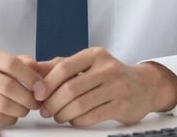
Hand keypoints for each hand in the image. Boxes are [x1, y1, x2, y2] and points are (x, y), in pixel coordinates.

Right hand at [0, 45, 42, 125]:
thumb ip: (18, 62)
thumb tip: (38, 69)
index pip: (11, 63)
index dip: (31, 77)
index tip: (41, 87)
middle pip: (8, 86)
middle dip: (28, 97)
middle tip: (35, 102)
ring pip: (3, 104)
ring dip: (20, 110)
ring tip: (24, 109)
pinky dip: (9, 119)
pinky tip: (11, 115)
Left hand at [34, 47, 176, 126]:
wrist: (144, 86)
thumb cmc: (109, 74)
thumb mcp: (86, 64)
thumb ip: (59, 66)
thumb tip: (32, 69)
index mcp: (95, 55)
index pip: (64, 67)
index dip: (47, 83)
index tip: (37, 94)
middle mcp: (107, 68)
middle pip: (70, 89)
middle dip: (52, 103)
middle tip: (45, 110)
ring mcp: (116, 87)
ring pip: (80, 105)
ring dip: (63, 114)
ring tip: (57, 115)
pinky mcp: (121, 106)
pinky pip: (91, 117)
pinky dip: (76, 121)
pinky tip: (73, 119)